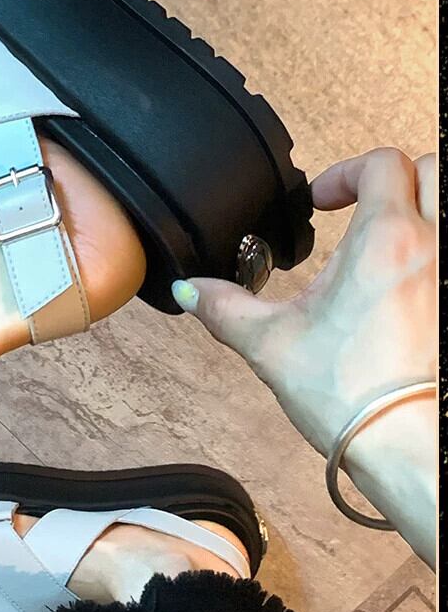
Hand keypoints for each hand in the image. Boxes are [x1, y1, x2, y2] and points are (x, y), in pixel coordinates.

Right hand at [173, 147, 435, 458]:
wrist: (404, 447)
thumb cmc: (349, 396)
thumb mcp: (269, 344)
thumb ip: (224, 307)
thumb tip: (189, 290)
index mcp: (385, 240)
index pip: (383, 163)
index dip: (346, 172)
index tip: (321, 203)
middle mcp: (434, 249)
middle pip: (435, 168)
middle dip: (398, 177)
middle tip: (364, 205)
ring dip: (424, 208)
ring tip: (390, 236)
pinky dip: (434, 254)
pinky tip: (407, 285)